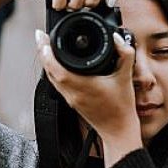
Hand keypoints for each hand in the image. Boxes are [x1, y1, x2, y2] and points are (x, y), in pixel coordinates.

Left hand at [35, 29, 141, 167]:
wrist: (118, 130)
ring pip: (51, 77)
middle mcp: (71, 92)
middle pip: (49, 70)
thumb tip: (115, 38)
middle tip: (42, 37)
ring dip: (47, 62)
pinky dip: (54, 71)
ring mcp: (69, 98)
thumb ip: (125, 54)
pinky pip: (56, 83)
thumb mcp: (126, 77)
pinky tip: (57, 64)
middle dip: (43, 52)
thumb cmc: (122, 107)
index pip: (55, 67)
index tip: (42, 37)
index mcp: (81, 85)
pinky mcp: (71, 102)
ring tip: (46, 47)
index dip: (45, 51)